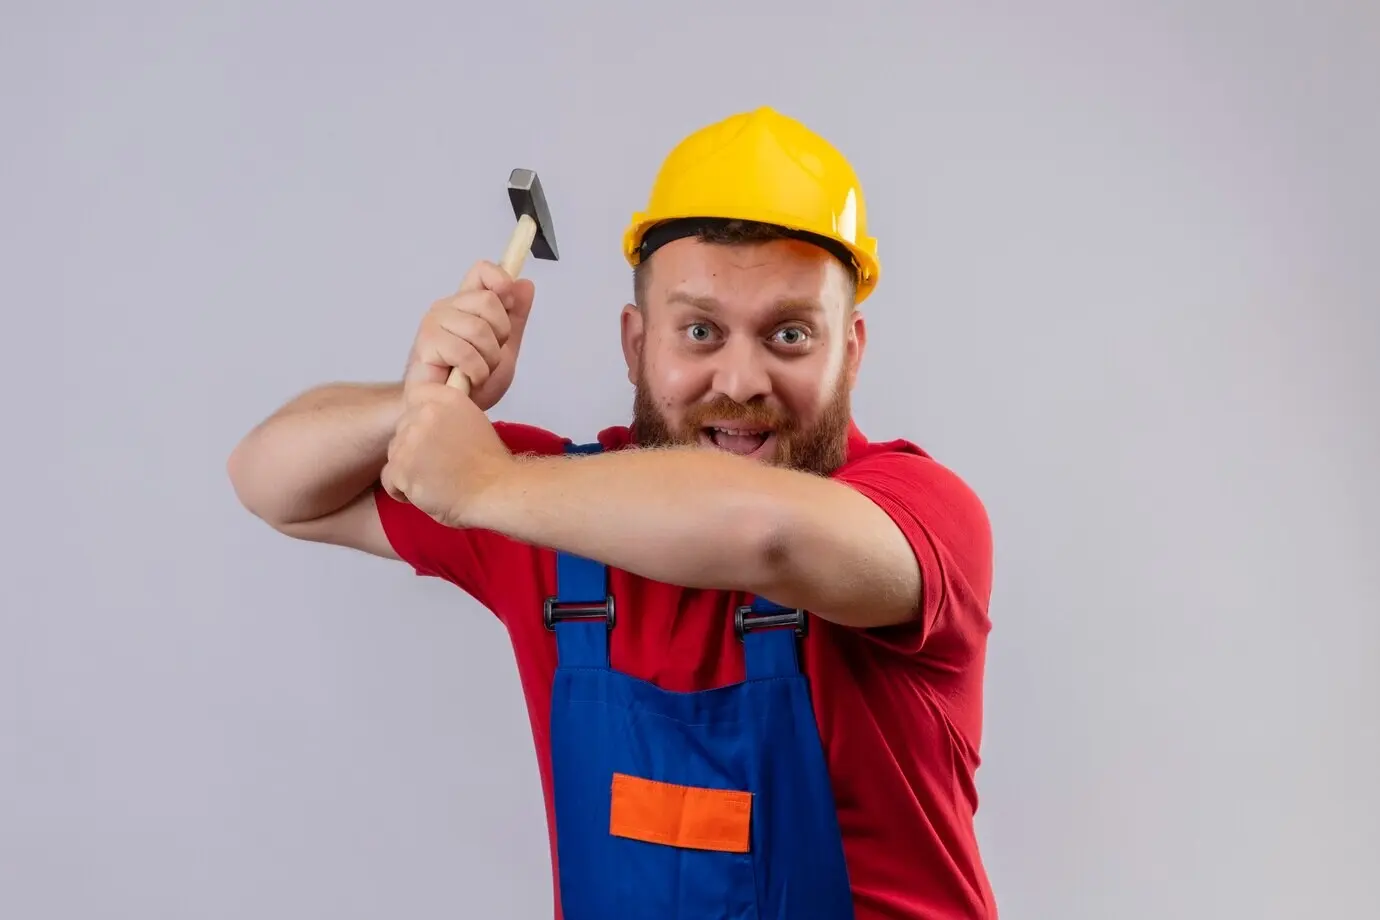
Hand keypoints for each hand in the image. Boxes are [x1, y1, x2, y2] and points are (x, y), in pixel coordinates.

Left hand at [380, 381, 514, 527]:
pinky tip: (425, 494)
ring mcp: (410, 441)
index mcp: (446, 398)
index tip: (433, 435)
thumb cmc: (490, 464)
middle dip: (414, 447)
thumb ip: (448, 415)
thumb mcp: (473, 421)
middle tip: (439, 464)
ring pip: (395, 454)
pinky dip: (403, 491)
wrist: (495, 490)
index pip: (416, 396)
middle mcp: (425, 413)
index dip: (420, 417)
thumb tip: (430, 422)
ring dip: (409, 469)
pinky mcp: (401, 468)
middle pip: (402, 429)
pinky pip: (389, 479)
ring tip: (435, 482)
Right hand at [403, 260, 535, 410]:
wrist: (449, 413)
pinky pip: (465, 351)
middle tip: (489, 356)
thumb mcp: (504, 348)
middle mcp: (447, 307)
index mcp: (466, 303)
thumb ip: (515, 318)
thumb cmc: (471, 382)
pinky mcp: (426, 344)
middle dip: (500, 335)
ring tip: (478, 372)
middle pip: (489, 300)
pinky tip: (468, 380)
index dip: (501, 281)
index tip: (509, 305)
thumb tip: (525, 284)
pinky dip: (476, 372)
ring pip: (479, 328)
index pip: (483, 270)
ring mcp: (434, 323)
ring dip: (488, 359)